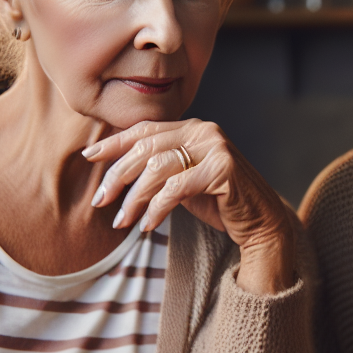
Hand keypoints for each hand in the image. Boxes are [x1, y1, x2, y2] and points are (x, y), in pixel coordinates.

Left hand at [83, 119, 295, 293]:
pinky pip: (176, 188)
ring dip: (134, 198)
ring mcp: (216, 147)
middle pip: (146, 148)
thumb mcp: (184, 183)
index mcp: (193, 128)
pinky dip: (157, 208)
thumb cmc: (221, 205)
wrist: (262, 224)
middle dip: (117, 176)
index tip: (89, 157)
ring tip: (122, 221)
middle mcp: (204, 131)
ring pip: (158, 168)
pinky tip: (148, 225)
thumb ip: (160, 170)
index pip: (145, 130)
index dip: (115, 143)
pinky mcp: (223, 169)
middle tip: (100, 201)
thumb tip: (117, 170)